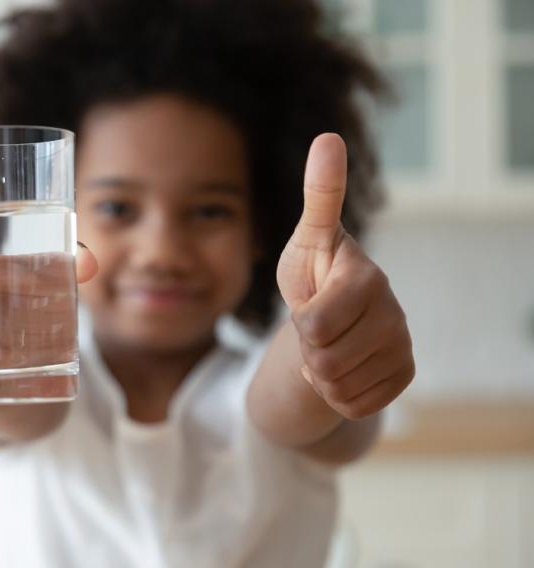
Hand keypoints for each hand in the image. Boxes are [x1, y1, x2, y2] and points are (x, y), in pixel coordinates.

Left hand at [276, 134, 413, 419]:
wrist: (328, 317)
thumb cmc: (314, 271)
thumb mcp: (307, 238)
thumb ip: (320, 195)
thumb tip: (329, 136)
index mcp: (366, 277)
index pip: (313, 325)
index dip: (300, 323)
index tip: (308, 304)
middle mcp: (393, 311)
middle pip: (325, 362)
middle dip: (308, 351)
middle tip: (315, 329)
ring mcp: (402, 344)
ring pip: (339, 386)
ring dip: (320, 373)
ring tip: (326, 345)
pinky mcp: (404, 373)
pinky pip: (355, 405)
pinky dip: (338, 394)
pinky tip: (343, 366)